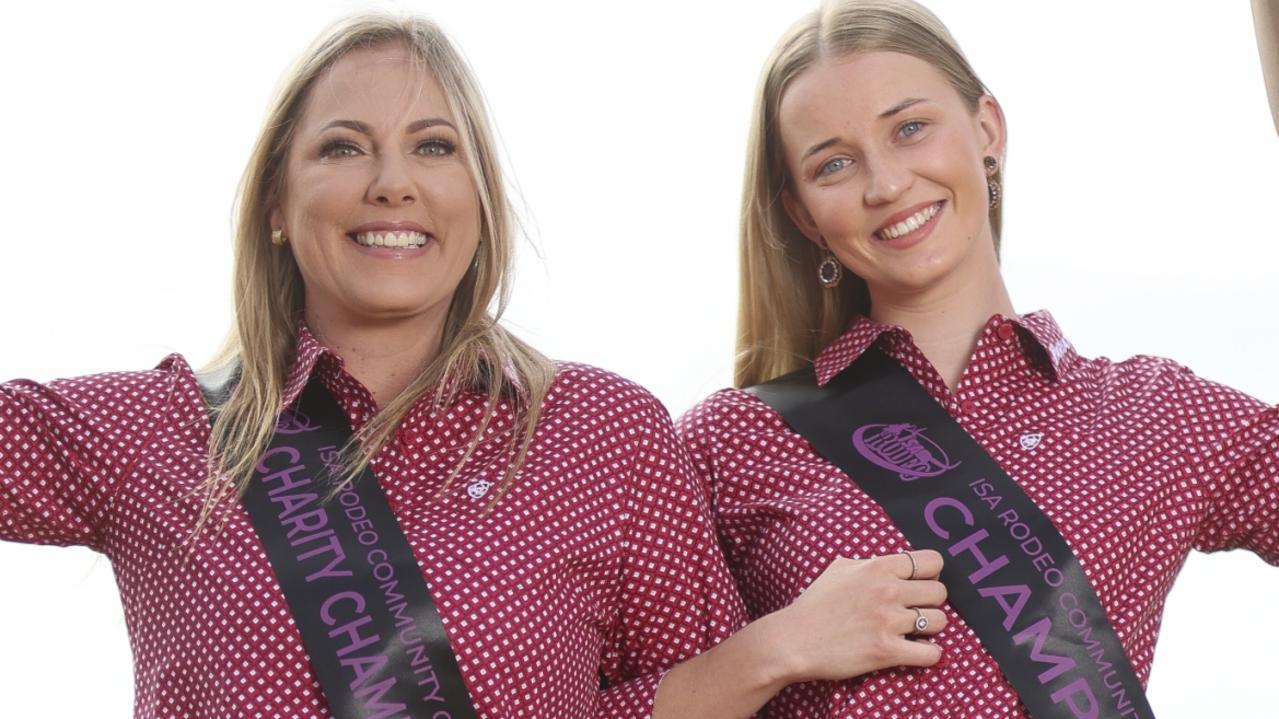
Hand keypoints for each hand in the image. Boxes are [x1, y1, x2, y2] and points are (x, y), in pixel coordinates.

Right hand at [766, 550, 947, 682]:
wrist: (794, 639)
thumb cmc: (815, 604)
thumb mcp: (839, 569)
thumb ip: (869, 563)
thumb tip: (891, 563)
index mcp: (878, 567)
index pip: (931, 561)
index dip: (931, 574)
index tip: (921, 585)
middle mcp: (887, 591)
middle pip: (940, 592)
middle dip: (931, 602)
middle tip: (916, 611)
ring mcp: (888, 621)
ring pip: (940, 621)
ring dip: (930, 629)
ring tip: (914, 632)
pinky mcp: (887, 651)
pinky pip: (931, 653)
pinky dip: (928, 654)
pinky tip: (915, 651)